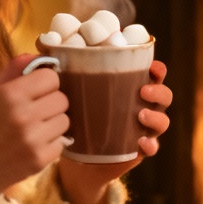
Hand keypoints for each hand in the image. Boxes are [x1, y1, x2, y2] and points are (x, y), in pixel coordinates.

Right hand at [0, 54, 70, 194]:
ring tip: (34, 128)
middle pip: (62, 98)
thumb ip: (14, 69)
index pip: (51, 77)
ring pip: (65, 120)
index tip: (37, 91)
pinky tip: (34, 144)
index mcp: (9, 94)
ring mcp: (32, 138)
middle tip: (36, 111)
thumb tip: (38, 54)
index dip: (46, 83)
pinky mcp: (40, 158)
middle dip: (51, 103)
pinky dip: (51, 143)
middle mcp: (22, 114)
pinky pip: (62, 142)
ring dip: (53, 123)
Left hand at [57, 59, 171, 203]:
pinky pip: (152, 147)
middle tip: (143, 89)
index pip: (151, 74)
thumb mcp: (70, 94)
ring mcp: (141, 130)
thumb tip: (39, 43)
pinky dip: (150, 144)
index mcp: (127, 89)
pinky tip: (141, 143)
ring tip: (140, 115)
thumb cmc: (75, 118)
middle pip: (163, 95)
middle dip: (158, 90)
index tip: (152, 66)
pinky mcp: (137, 151)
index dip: (157, 69)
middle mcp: (140, 106)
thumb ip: (60, 70)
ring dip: (156, 116)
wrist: (75, 159)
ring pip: (162, 120)